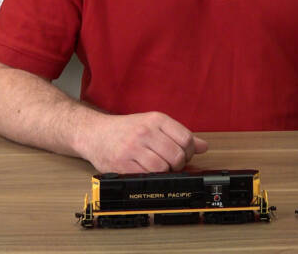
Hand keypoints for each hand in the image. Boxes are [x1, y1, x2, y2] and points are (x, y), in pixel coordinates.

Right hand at [80, 111, 208, 173]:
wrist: (94, 133)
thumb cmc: (125, 130)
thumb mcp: (153, 124)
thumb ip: (178, 135)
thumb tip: (203, 147)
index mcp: (155, 119)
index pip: (186, 138)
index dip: (189, 152)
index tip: (184, 155)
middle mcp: (144, 132)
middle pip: (177, 155)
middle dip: (178, 165)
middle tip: (171, 164)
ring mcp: (132, 148)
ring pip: (163, 168)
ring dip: (165, 172)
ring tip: (159, 168)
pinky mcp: (122, 164)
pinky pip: (146, 176)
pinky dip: (151, 178)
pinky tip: (147, 172)